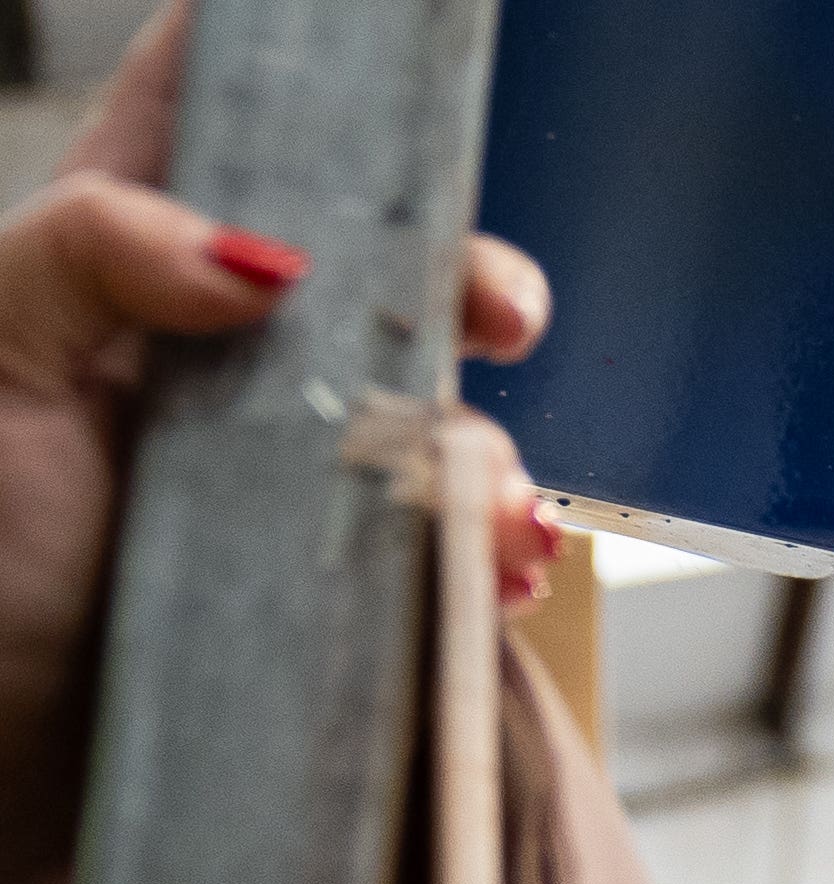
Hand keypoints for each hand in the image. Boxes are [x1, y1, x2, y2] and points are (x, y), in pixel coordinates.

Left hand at [0, 1, 559, 883]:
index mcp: (124, 276)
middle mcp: (224, 376)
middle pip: (380, 280)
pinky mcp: (350, 618)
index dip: (321, 85)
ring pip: (444, 430)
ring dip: (492, 456)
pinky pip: (462, 572)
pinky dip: (502, 568)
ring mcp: (297, 500)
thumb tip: (266, 253)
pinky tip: (499, 577)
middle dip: (464, 284)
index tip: (408, 83)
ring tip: (485, 507)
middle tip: (500, 315)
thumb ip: (97, 258)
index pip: (219, 124)